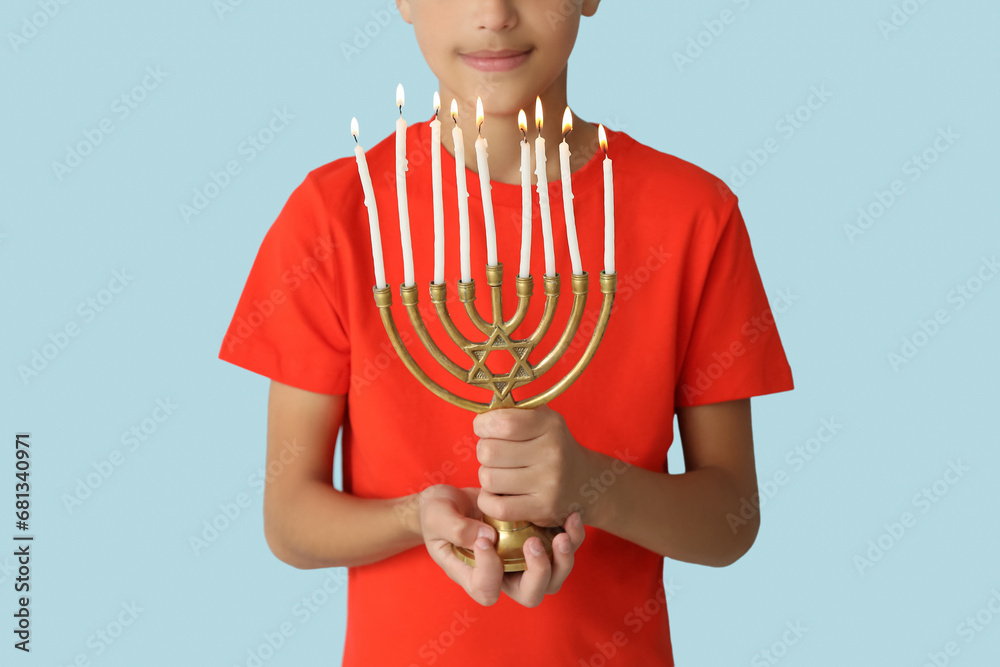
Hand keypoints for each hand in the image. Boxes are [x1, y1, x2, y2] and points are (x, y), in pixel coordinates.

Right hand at [417, 484, 584, 606]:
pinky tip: (571, 517)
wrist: (451, 499)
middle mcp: (502, 575)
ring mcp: (522, 561)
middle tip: (534, 542)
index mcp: (473, 576)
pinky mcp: (537, 541)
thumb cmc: (437, 512)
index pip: (488, 589)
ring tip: (563, 534)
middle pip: (530, 595)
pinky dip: (572, 537)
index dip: (490, 569)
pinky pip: (561, 550)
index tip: (484, 537)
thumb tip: (488, 537)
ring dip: (563, 559)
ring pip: (553, 578)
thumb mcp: (436, 516)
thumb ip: (456, 528)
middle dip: (539, 574)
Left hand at [473, 404, 604, 526]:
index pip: (501, 422)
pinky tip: (497, 494)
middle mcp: (552, 452)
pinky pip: (497, 507)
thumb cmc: (551, 447)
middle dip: (484, 452)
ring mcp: (549, 483)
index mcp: (549, 424)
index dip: (483, 425)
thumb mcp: (541, 420)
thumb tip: (481, 418)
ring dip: (487, 477)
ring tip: (501, 474)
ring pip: (489, 479)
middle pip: (489, 452)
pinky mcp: (543, 509)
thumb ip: (512, 413)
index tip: (484, 429)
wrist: (583, 482)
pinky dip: (488, 501)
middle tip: (496, 455)